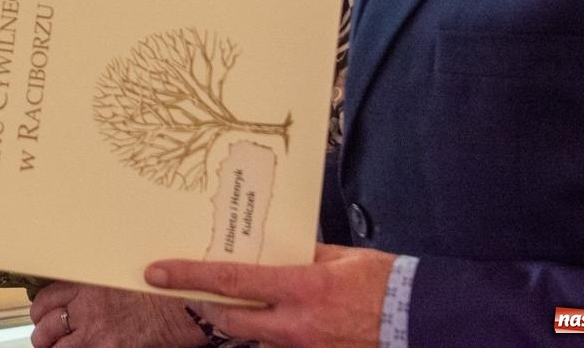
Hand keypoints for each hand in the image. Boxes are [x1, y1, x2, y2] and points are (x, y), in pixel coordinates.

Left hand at [29, 281, 203, 347]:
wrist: (181, 305)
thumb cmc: (160, 290)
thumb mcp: (122, 277)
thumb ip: (100, 286)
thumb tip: (88, 295)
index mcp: (88, 285)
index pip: (48, 296)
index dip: (40, 308)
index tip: (41, 314)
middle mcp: (86, 306)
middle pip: (47, 322)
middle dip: (42, 331)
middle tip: (42, 337)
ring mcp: (94, 330)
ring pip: (56, 344)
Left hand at [144, 244, 396, 347]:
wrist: (426, 323)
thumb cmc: (388, 284)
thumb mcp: (344, 257)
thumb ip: (306, 253)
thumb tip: (277, 246)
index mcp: (303, 288)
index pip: (232, 282)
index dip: (190, 276)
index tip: (157, 271)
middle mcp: (298, 324)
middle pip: (232, 319)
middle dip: (207, 306)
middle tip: (191, 290)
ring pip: (256, 338)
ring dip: (246, 321)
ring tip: (241, 302)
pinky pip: (283, 347)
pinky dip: (275, 332)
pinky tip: (286, 319)